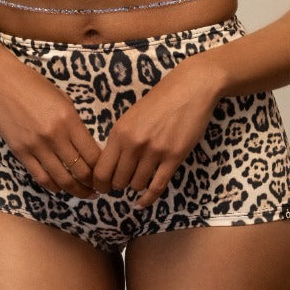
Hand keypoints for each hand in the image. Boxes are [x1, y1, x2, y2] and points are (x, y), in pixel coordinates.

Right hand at [0, 40, 101, 198]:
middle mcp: (54, 136)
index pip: (92, 154)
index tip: (106, 173)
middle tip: (99, 188)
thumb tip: (88, 147)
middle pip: (79, 170)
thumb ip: (75, 124)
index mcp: (68, 120)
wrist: (2, 82)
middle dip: (92, 183)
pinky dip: (53, 186)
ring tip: (83, 193)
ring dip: (75, 190)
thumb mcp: (63, 100)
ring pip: (61, 179)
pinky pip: (41, 177)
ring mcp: (36, 146)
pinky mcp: (20, 152)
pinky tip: (61, 188)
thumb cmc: (35, 85)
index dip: (102, 169)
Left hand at [92, 52, 218, 207]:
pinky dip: (148, 198)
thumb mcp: (131, 115)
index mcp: (119, 131)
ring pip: (137, 185)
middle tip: (121, 185)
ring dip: (136, 187)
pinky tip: (143, 202)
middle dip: (118, 186)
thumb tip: (110, 164)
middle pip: (118, 181)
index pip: (101, 170)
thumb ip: (120, 138)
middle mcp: (134, 143)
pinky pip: (157, 187)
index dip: (99, 184)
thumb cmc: (160, 99)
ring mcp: (154, 151)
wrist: (190, 88)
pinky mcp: (174, 157)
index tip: (102, 188)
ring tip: (137, 182)